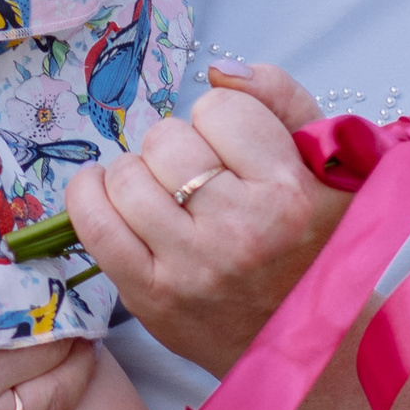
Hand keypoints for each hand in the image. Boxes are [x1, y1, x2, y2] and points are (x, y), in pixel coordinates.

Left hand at [65, 62, 342, 387]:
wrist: (299, 338)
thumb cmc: (308, 241)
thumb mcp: (322, 162)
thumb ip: (279, 98)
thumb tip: (218, 71)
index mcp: (288, 192)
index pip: (220, 110)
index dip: (222, 123)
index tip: (233, 152)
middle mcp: (241, 229)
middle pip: (168, 139)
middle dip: (178, 149)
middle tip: (199, 179)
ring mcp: (191, 266)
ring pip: (127, 175)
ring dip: (138, 174)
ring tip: (164, 195)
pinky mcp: (151, 296)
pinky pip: (93, 224)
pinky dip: (88, 196)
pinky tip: (104, 193)